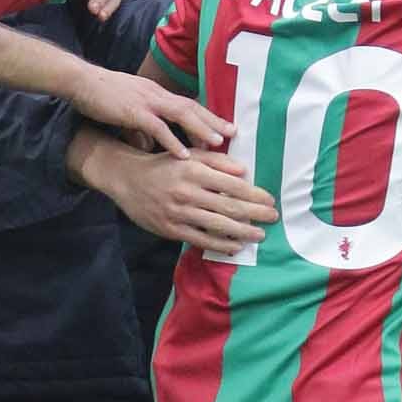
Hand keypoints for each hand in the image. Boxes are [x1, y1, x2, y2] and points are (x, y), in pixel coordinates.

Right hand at [70, 69, 230, 156]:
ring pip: (181, 114)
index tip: (224, 128)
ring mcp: (147, 102)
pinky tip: (183, 154)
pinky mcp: (134, 112)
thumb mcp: (126, 111)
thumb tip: (148, 145)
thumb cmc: (101, 95)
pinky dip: (172, 141)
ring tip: (217, 144)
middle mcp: (157, 95)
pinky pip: (157, 128)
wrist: (81, 81)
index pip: (188, 104)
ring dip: (200, 129)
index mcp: (156, 94)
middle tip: (233, 134)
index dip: (207, 116)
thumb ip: (140, 128)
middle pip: (191, 107)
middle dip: (213, 120)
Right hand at [71, 136, 276, 249]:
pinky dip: (220, 244)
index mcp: (195, 170)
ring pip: (218, 225)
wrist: (127, 178)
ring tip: (259, 235)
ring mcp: (179, 212)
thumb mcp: (189, 155)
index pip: (233, 185)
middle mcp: (188, 191)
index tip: (270, 200)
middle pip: (230, 206)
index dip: (255, 195)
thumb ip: (217, 161)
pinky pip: (200, 239)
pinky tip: (235, 247)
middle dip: (256, 214)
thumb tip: (244, 171)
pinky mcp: (171, 228)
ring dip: (243, 232)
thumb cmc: (164, 165)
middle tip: (273, 218)